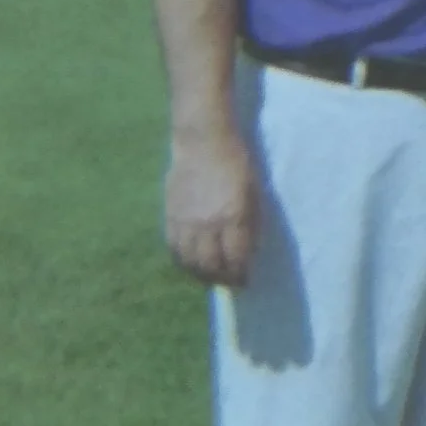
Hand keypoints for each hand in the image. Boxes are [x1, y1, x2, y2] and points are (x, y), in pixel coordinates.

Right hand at [163, 128, 260, 287]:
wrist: (203, 142)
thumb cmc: (237, 163)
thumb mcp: (255, 191)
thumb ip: (253, 222)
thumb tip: (251, 251)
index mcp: (233, 215)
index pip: (235, 257)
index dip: (240, 274)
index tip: (245, 281)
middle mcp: (207, 223)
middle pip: (210, 265)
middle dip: (221, 279)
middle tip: (229, 283)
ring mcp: (186, 221)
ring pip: (189, 261)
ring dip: (201, 274)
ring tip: (211, 277)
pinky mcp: (170, 216)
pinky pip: (174, 249)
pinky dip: (183, 262)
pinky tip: (191, 263)